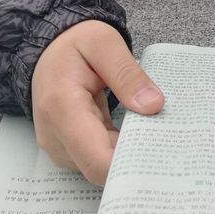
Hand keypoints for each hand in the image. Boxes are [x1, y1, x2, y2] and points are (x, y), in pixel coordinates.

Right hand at [31, 20, 163, 184]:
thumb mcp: (105, 43)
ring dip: (126, 153)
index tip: (160, 149)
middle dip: (134, 158)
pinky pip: (97, 160)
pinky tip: (135, 131)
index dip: (129, 164)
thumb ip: (127, 74)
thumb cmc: (75, 43)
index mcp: (62, 107)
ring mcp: (59, 146)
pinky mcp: (66, 149)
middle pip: (100, 169)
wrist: (49, 49)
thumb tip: (153, 105)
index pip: (97, 160)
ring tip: (151, 128)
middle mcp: (55, 135)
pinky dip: (117, 149)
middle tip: (165, 136)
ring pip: (100, 168)